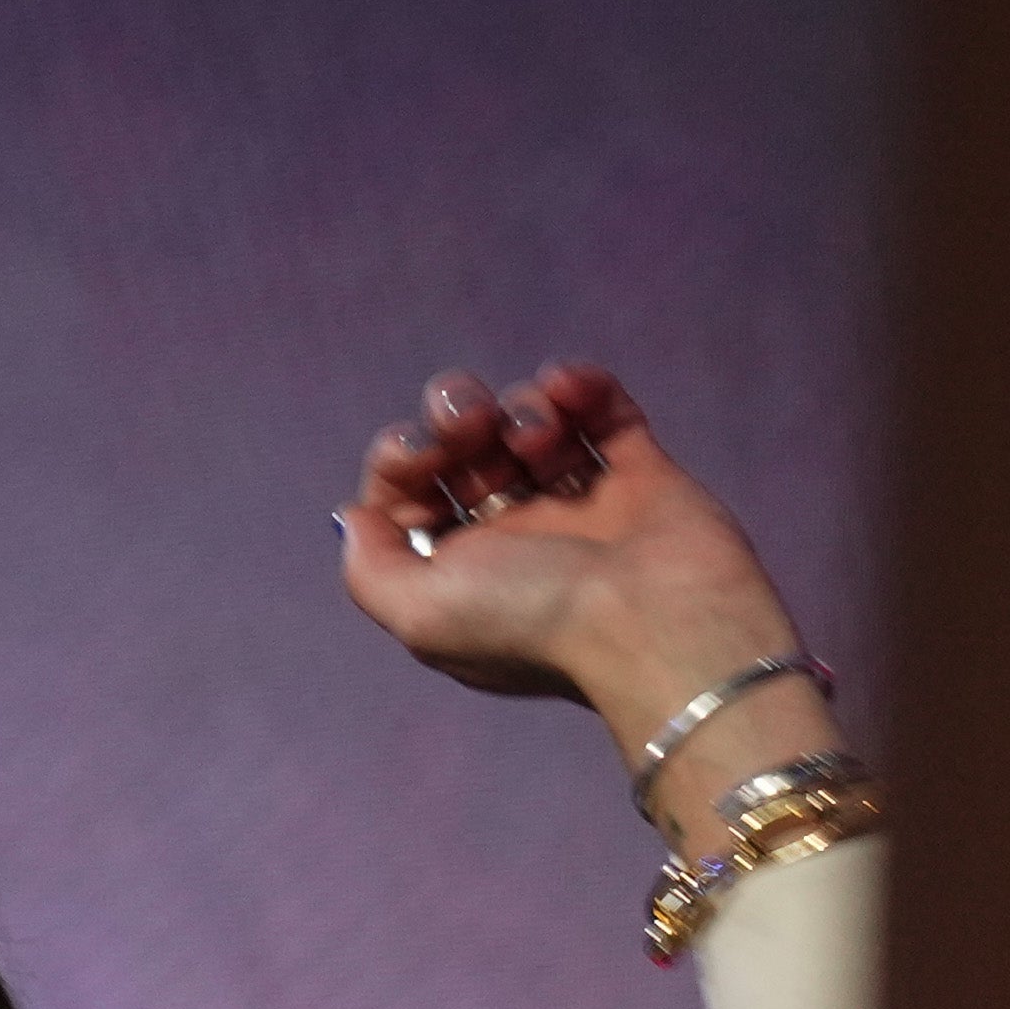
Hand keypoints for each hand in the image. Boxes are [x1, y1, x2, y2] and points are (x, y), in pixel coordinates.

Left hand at [338, 364, 834, 814]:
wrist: (656, 621)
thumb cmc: (532, 621)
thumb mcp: (418, 612)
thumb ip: (370, 569)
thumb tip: (353, 519)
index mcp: (456, 574)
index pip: (407, 493)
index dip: (401, 458)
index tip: (419, 456)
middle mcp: (514, 539)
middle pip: (463, 450)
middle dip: (454, 415)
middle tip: (472, 426)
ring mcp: (579, 505)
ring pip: (528, 426)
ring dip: (519, 408)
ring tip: (537, 438)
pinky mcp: (643, 476)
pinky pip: (604, 412)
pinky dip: (581, 387)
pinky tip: (570, 388)